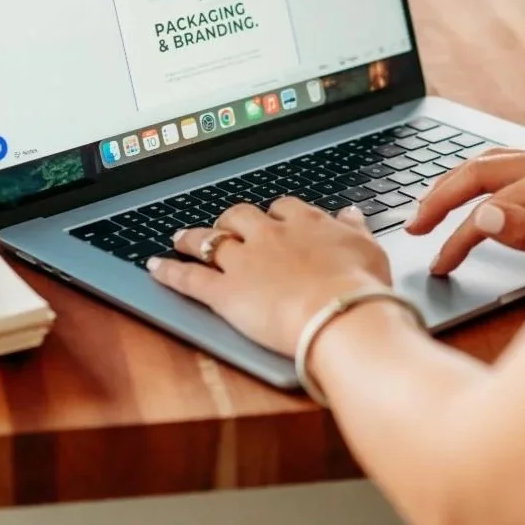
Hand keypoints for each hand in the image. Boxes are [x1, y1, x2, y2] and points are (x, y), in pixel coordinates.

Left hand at [147, 199, 390, 357]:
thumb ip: (354, 229)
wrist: (340, 317)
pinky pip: (189, 277)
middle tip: (223, 226)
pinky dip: (169, 271)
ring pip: (208, 240)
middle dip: (229, 220)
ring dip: (192, 237)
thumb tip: (351, 214)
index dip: (273, 214)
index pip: (283, 208)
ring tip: (179, 236)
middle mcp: (269, 235)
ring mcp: (242, 261)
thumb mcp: (369, 251)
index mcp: (305, 224)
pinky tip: (155, 267)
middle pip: (239, 216)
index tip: (271, 220)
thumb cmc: (361, 291)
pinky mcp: (223, 292)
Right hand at [406, 147, 524, 274]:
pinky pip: (505, 162)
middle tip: (411, 227)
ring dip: (452, 183)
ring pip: (487, 161)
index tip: (439, 265)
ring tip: (427, 207)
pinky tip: (466, 189)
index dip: (456, 239)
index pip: (485, 208)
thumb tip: (479, 217)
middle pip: (475, 171)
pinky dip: (477, 176)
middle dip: (438, 198)